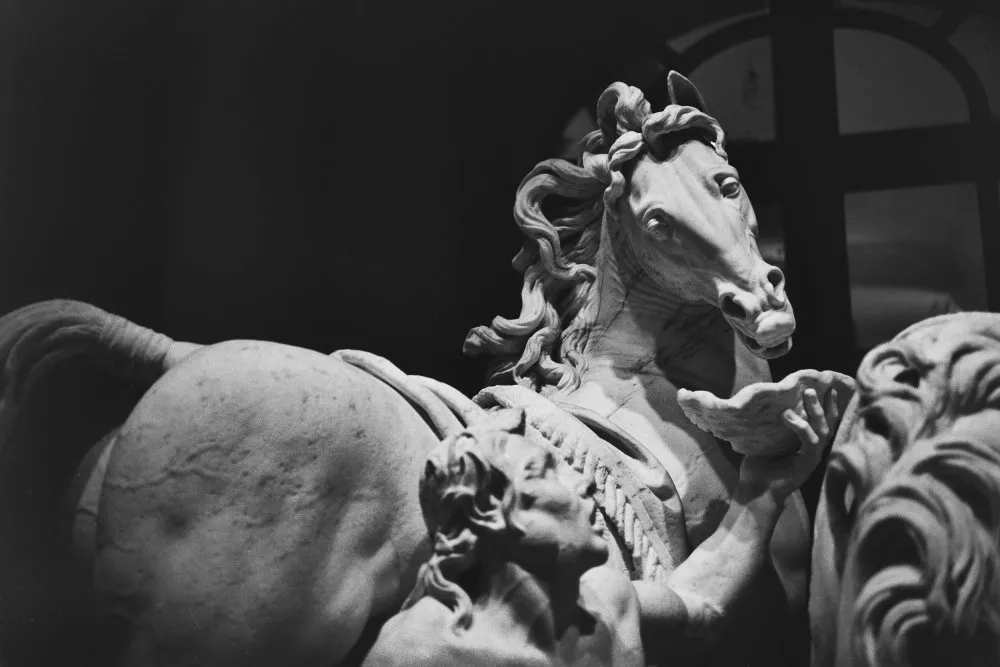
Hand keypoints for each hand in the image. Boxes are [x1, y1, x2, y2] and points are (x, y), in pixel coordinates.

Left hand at [737, 387, 840, 502]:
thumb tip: (765, 404)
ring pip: (822, 429)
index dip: (826, 406)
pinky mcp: (808, 463)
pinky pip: (809, 440)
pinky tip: (787, 416)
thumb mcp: (765, 441)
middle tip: (818, 385)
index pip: (821, 422)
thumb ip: (771, 426)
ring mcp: (812, 456)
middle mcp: (813, 450)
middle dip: (825, 403)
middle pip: (828, 423)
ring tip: (808, 393)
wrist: (755, 492)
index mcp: (805, 444)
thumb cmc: (758, 468)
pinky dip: (800, 426)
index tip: (826, 387)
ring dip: (815, 410)